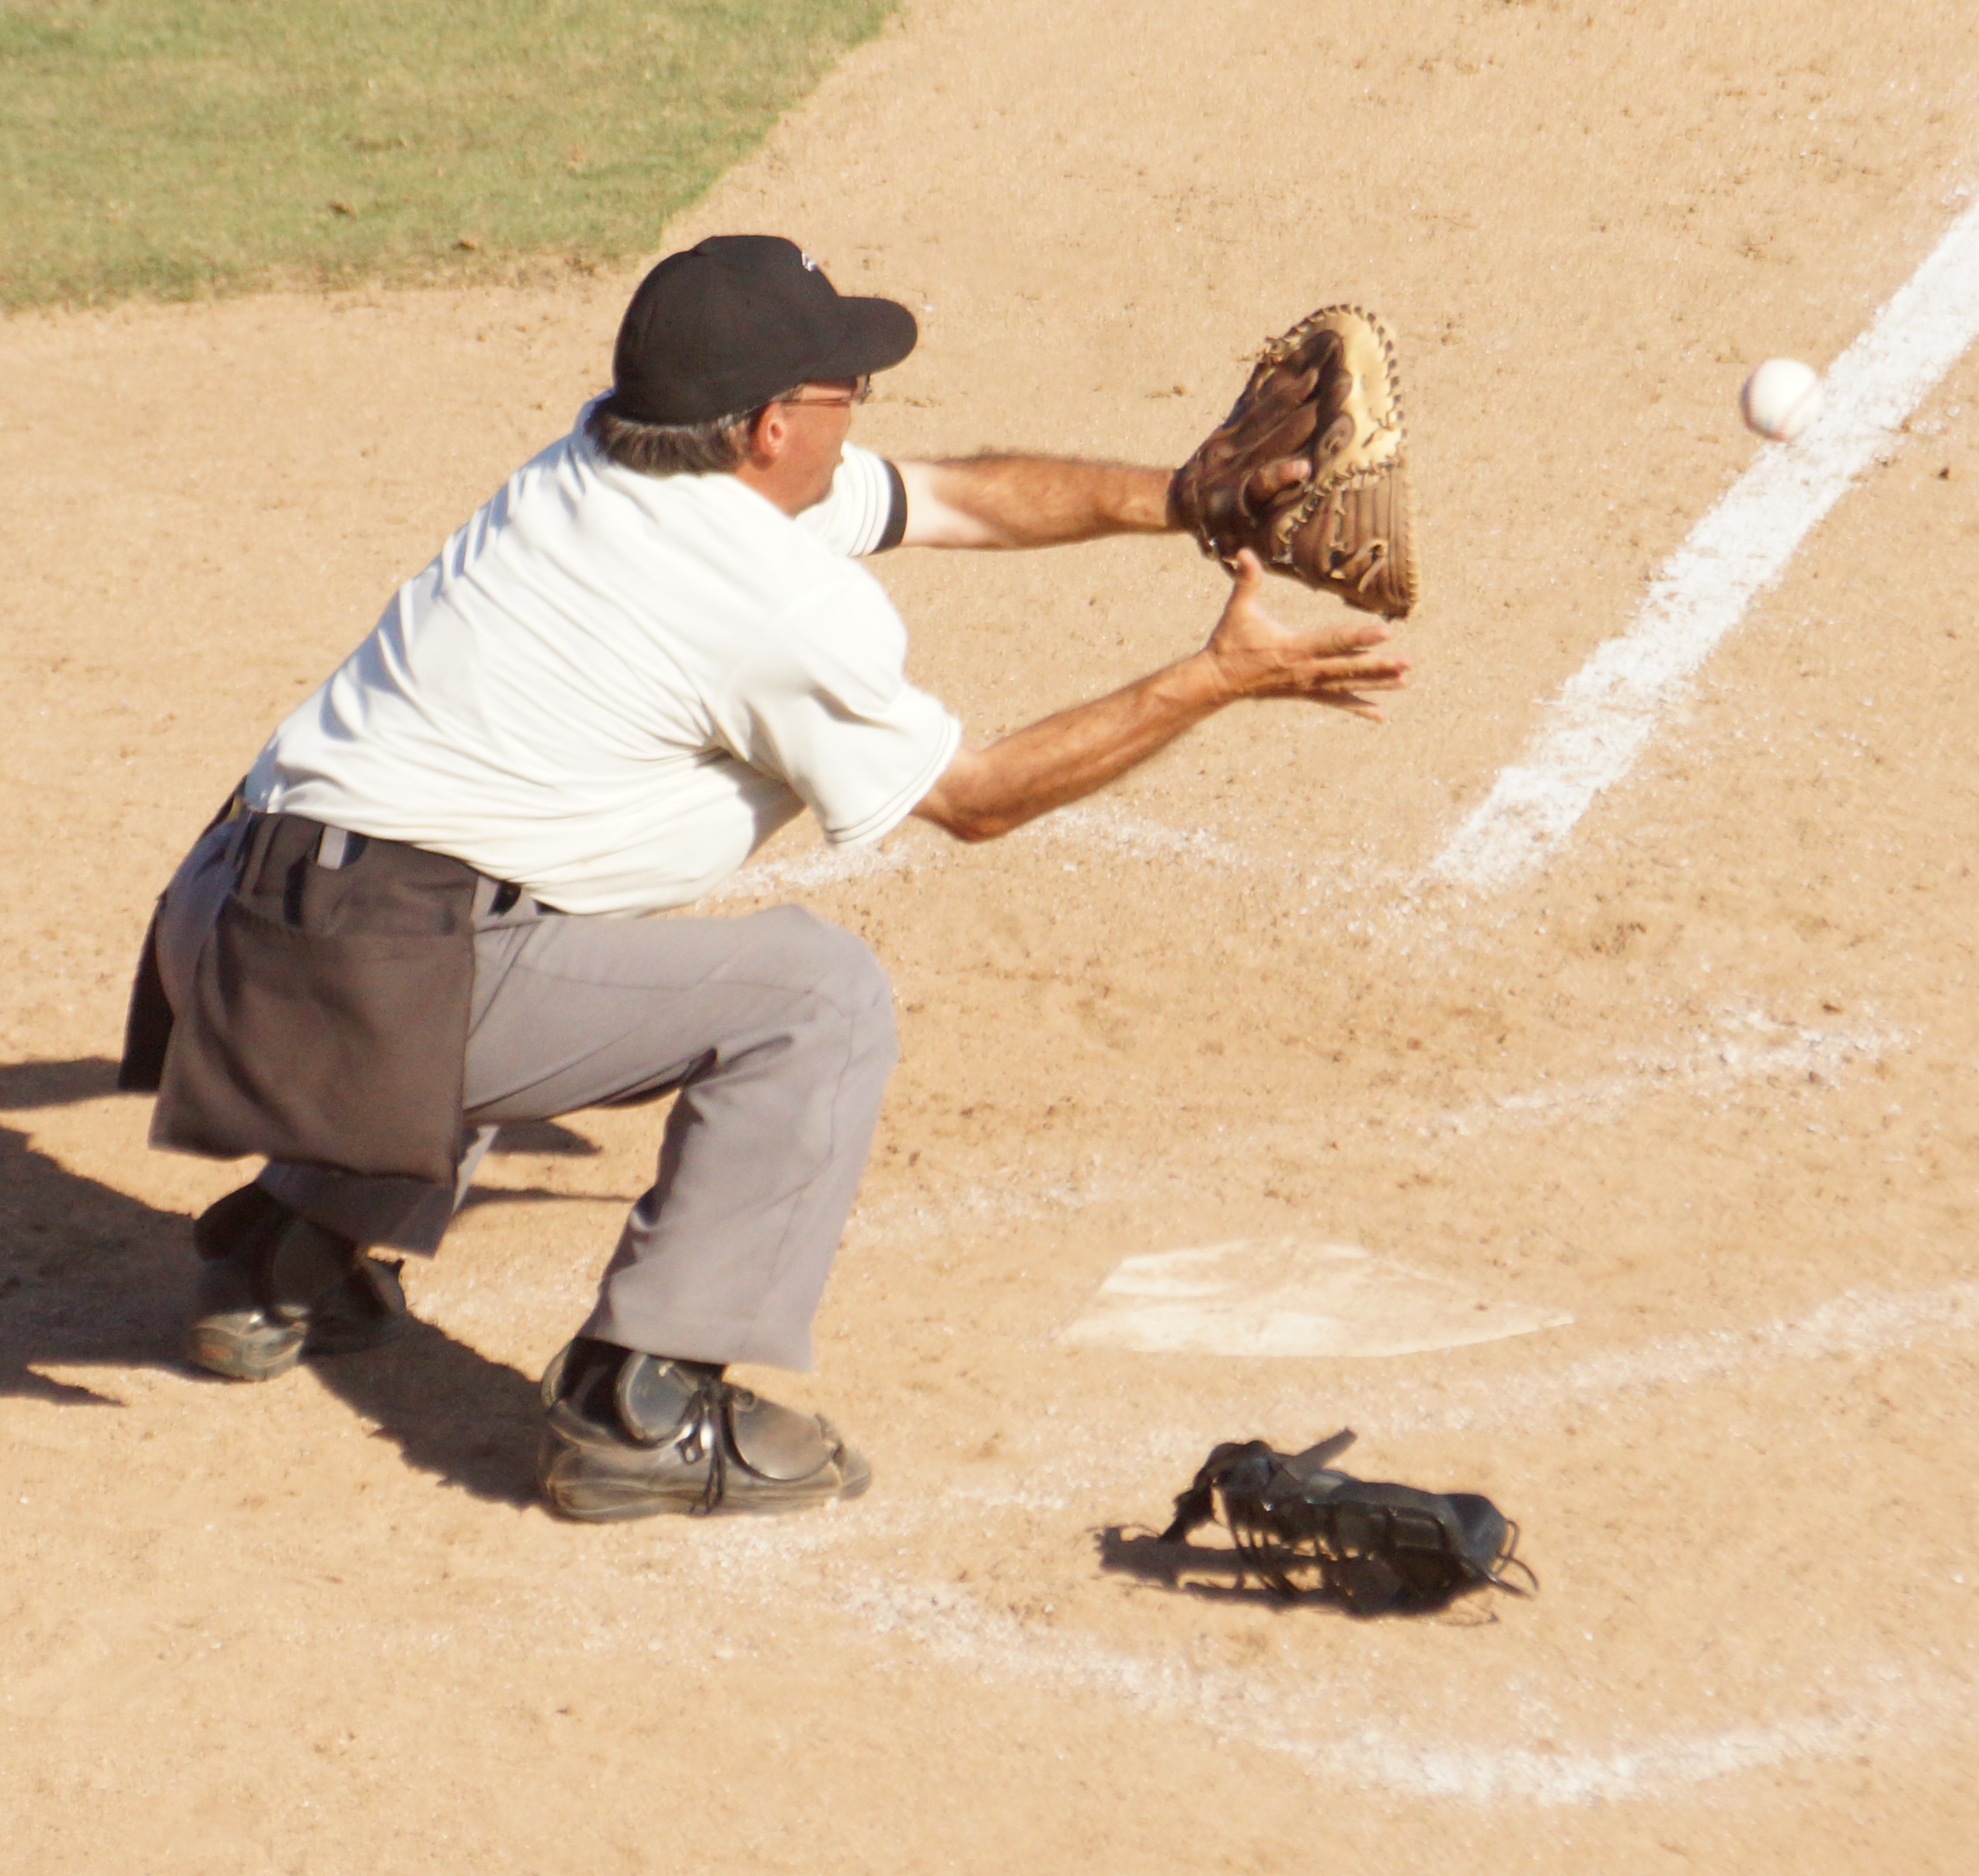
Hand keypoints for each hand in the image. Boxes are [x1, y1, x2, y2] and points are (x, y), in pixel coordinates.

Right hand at [1201, 550, 1411, 720]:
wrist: (1219, 680)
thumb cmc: (1230, 640)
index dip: (1359, 636)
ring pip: (1347, 686)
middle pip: (1347, 668)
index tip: (1386, 632)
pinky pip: (1336, 702)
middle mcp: (1304, 670)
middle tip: (1407, 662)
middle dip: (1379, 666)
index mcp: (1293, 647)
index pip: (1333, 640)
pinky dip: (1359, 708)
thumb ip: (1246, 579)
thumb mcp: (1238, 608)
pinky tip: (1381, 715)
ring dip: (1377, 684)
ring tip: (1405, 681)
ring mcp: (1306, 685)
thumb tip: (1245, 552)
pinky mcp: (1305, 694)